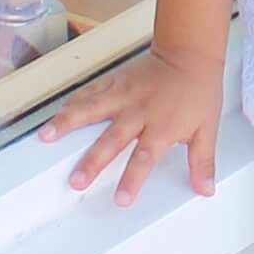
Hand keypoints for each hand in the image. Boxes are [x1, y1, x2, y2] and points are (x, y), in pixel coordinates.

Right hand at [43, 43, 226, 203]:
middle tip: (77, 180)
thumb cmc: (198, 92)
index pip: (144, 158)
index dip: (132, 179)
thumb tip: (205, 189)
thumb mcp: (207, 129)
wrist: (189, 54)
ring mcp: (124, 95)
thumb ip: (203, 161)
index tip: (120, 200)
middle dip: (94, 161)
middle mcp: (139, 112)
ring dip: (68, 124)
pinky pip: (90, 92)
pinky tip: (55, 115)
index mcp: (162, 127)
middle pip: (113, 139)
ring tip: (46, 136)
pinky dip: (72, 103)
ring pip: (92, 110)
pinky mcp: (115, 81)